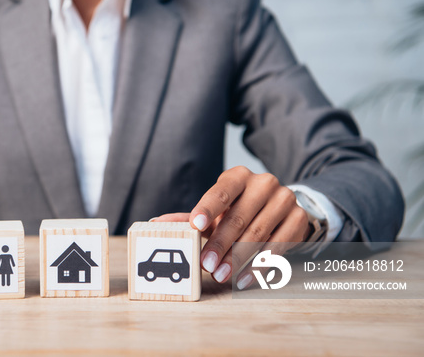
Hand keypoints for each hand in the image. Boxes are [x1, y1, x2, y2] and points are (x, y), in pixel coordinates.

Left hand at [154, 166, 309, 287]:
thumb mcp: (215, 209)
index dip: (208, 209)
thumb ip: (188, 217)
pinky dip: (259, 265)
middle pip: (239, 217)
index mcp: (238, 176)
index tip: (196, 226)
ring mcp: (284, 200)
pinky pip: (278, 246)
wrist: (277, 206)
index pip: (221, 191)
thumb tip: (156, 224)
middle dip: (221, 244)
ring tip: (222, 276)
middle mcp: (263, 183)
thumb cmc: (237, 208)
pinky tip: (244, 278)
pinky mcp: (298, 219)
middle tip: (206, 265)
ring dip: (238, 259)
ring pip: (258, 234)